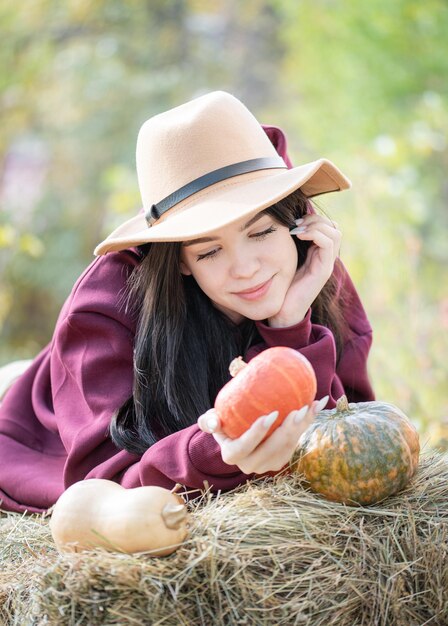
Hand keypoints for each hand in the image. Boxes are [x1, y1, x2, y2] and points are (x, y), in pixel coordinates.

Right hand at [197, 396, 328, 474]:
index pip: (244, 447)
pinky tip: (316, 406)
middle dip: (287, 430)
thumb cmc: (223, 422)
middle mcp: (250, 464)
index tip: (271, 415)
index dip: (257, 434)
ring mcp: (268, 464)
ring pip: (288, 447)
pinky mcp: (282, 459)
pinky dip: (306, 424)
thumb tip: (214, 423)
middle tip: (298, 409)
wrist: (237, 432)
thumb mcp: (212, 419)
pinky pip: (296, 441)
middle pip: (272, 449)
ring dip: (302, 426)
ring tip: (311, 405)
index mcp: (232, 455)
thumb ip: (209, 420)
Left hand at [268, 214, 341, 327]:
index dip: (315, 219)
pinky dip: (315, 234)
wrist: (283, 311)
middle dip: (316, 219)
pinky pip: (327, 244)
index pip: (329, 227)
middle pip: (334, 227)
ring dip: (316, 225)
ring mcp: (326, 264)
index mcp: (318, 255)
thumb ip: (291, 245)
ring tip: (297, 228)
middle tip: (296, 223)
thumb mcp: (286, 260)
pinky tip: (298, 234)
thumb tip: (285, 224)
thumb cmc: (282, 286)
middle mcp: (326, 258)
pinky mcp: (323, 271)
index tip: (295, 221)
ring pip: (334, 233)